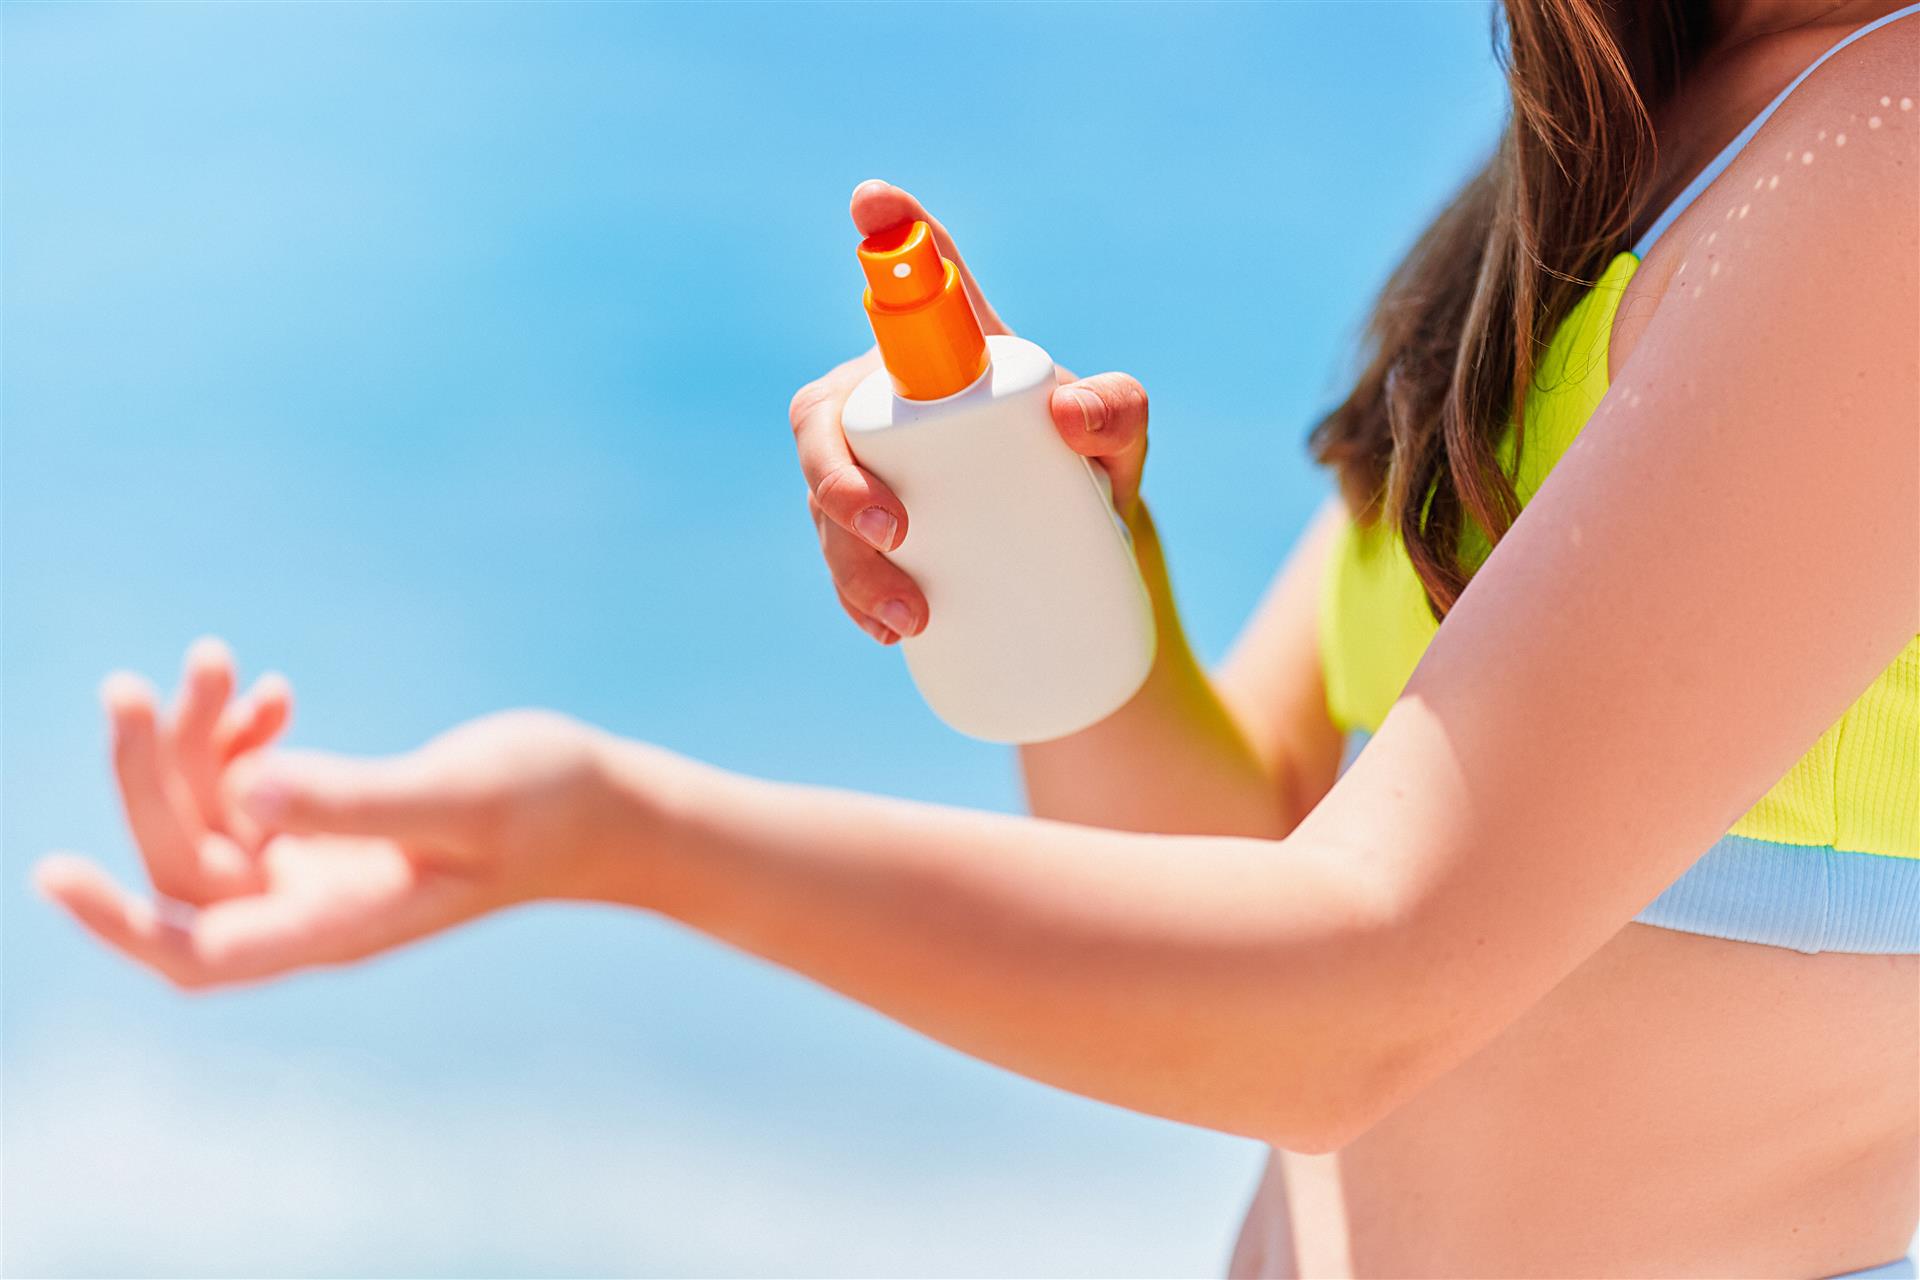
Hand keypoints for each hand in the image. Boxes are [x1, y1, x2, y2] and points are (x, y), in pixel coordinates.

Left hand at [35, 640, 617, 989]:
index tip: (53, 872)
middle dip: (147, 775)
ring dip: (191, 742)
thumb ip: (356, 800)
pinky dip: (238, 740)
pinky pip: (244, 792)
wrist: (605, 809)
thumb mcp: (457, 796)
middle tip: (132, 686)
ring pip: (205, 817)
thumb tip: (250, 795)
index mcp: (339, 925)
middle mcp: (312, 908)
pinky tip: (268, 693)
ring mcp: (315, 871)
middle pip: (182, 860)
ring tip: (212, 658)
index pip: (201, 950)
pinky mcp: (327, 832)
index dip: (120, 923)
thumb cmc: (549, 806)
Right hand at [790, 180, 1151, 644]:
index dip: (890, 236)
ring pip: (821, 507)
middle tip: (894, 530)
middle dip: (835, 475)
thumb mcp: (1120, 441)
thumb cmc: (1087, 471)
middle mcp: (886, 408)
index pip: (911, 287)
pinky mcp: (865, 544)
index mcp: (939, 361)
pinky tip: (889, 631)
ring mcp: (867, 475)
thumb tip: (1063, 413)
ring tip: (912, 615)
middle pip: (824, 420)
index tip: (874, 200)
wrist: (1076, 561)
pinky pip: (838, 567)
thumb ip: (1116, 410)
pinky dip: (856, 600)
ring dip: (850, 561)